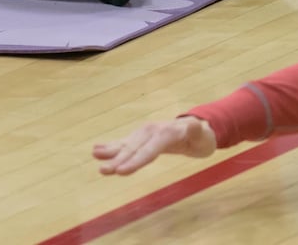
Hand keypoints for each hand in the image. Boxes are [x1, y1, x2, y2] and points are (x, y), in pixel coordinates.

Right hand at [94, 115, 216, 174]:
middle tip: (104, 171)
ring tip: (95, 155)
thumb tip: (193, 125)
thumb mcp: (203, 135)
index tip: (121, 171)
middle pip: (135, 148)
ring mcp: (145, 134)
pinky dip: (111, 146)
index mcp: (167, 132)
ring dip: (111, 152)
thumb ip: (196, 130)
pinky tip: (96, 150)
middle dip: (119, 159)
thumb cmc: (201, 137)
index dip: (136, 160)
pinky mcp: (140, 139)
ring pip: (126, 145)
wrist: (195, 129)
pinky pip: (124, 143)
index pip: (150, 149)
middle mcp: (153, 131)